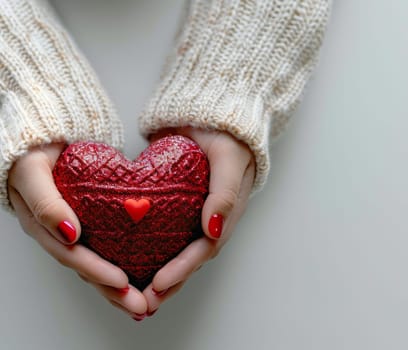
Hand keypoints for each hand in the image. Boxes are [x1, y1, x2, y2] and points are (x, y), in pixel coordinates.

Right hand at [8, 144, 147, 318]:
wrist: (44, 141)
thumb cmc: (34, 154)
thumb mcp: (33, 172)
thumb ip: (46, 202)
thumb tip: (69, 233)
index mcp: (42, 226)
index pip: (71, 255)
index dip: (96, 270)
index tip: (122, 282)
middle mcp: (58, 235)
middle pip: (86, 270)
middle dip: (114, 291)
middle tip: (140, 307)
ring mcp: (72, 233)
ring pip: (96, 267)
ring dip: (119, 289)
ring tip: (144, 305)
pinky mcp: (88, 227)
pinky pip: (104, 252)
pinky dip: (119, 270)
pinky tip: (138, 282)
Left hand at [143, 128, 254, 314]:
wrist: (208, 109)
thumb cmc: (225, 132)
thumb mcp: (230, 158)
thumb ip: (225, 192)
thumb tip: (214, 231)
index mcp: (226, 211)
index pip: (205, 248)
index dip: (183, 268)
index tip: (159, 284)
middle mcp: (210, 216)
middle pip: (191, 257)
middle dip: (170, 282)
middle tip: (145, 302)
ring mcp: (193, 210)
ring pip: (177, 248)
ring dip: (160, 272)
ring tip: (137, 293)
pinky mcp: (176, 202)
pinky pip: (165, 230)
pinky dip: (152, 249)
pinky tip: (134, 260)